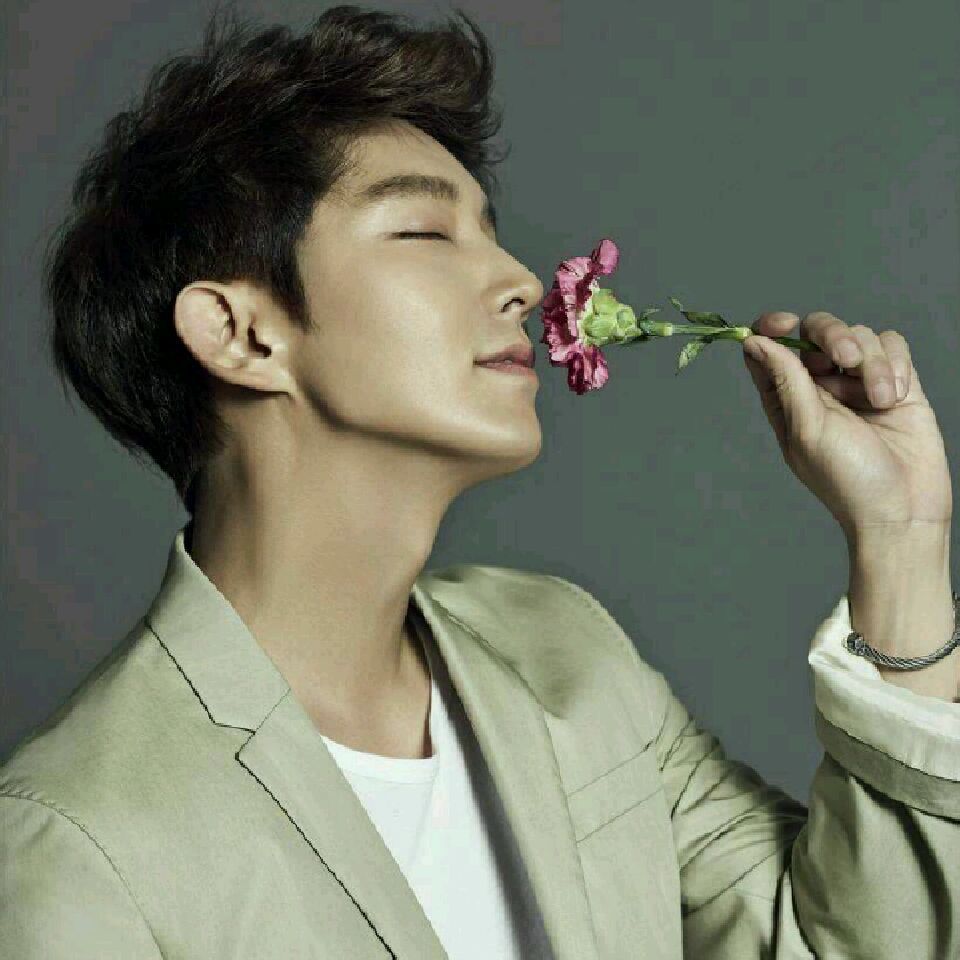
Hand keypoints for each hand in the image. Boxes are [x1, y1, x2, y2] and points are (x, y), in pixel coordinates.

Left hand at [742, 312, 951, 540]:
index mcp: (787, 398)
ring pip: (860, 335)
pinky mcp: (896, 381)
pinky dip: (895, 364)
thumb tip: (754, 341)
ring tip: (880, 400)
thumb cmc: (847, 479)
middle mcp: (820, 386)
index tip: (784, 324)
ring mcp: (859, 382)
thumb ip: (785, 380)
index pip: (769, 348)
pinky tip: (895, 397)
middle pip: (817, 331)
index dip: (771, 327)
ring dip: (872, 363)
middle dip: (832, 335)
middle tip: (845, 358)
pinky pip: (892, 345)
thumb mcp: (806, 429)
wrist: (903, 507)